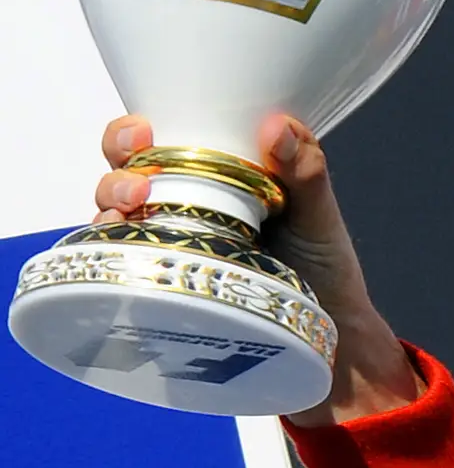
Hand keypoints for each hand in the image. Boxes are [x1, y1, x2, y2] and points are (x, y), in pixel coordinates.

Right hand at [94, 114, 421, 424]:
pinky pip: (123, 270)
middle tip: (139, 181)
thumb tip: (280, 124)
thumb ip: (305, 171)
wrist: (330, 342)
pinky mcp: (165, 291)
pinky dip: (113, 258)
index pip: (160, 142)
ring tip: (133, 210)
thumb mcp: (318, 217)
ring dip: (109, 208)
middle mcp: (183, 210)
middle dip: (117, 168)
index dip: (135, 132)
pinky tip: (128, 256)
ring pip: (114, 219)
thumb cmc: (326, 272)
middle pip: (125, 175)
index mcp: (217, 180)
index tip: (144, 129)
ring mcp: (170, 250)